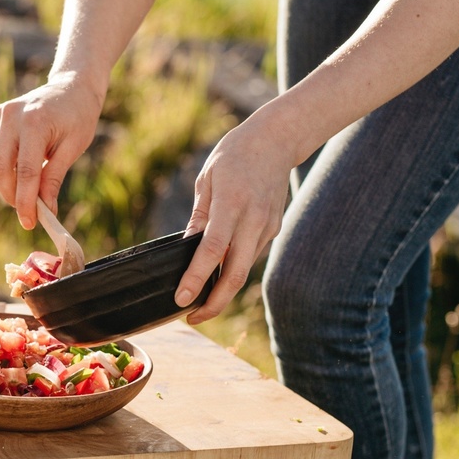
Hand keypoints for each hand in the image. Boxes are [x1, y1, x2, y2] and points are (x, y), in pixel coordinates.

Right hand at [0, 73, 103, 229]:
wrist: (71, 87)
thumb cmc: (78, 117)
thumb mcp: (73, 148)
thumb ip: (54, 178)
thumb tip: (44, 210)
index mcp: (35, 122)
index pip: (26, 171)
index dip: (26, 202)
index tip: (30, 223)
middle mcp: (12, 116)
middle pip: (0, 168)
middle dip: (12, 195)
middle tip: (28, 211)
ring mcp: (0, 114)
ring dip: (6, 185)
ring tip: (26, 193)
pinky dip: (4, 171)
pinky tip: (21, 174)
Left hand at [175, 116, 296, 324]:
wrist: (277, 140)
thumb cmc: (235, 155)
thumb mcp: (208, 180)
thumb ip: (200, 217)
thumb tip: (188, 250)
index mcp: (232, 204)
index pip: (212, 250)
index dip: (196, 278)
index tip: (181, 299)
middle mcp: (253, 220)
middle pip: (235, 274)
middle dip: (214, 303)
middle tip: (192, 318)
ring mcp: (267, 227)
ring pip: (244, 270)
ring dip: (223, 291)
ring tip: (200, 303)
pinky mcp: (274, 229)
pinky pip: (250, 256)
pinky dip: (233, 271)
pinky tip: (218, 277)